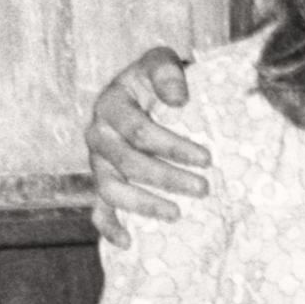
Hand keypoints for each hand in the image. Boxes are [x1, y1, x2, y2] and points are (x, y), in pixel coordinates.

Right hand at [88, 46, 208, 242]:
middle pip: (128, 163)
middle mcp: (98, 134)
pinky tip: (128, 242)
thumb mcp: (161, 61)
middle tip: (204, 188)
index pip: (139, 131)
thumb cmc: (156, 79)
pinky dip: (109, 227)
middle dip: (167, 178)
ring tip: (177, 215)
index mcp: (111, 104)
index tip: (206, 158)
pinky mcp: (102, 181)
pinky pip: (98, 208)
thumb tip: (177, 99)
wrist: (143, 91)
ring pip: (111, 189)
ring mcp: (98, 161)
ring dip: (144, 204)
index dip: (173, 146)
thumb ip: (167, 70)